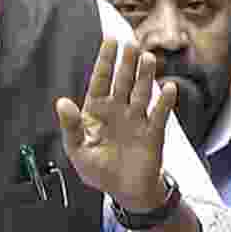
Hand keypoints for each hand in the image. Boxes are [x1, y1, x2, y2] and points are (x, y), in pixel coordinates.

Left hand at [56, 39, 176, 212]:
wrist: (125, 191)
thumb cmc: (99, 170)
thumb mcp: (77, 150)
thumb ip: (71, 126)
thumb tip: (62, 102)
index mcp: (97, 110)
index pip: (101, 80)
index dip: (105, 61)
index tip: (110, 40)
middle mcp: (118, 110)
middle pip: (123, 81)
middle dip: (126, 63)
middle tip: (130, 42)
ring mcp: (137, 119)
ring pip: (141, 92)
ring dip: (144, 76)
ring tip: (147, 58)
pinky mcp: (153, 133)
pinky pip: (158, 115)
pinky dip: (164, 102)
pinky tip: (168, 87)